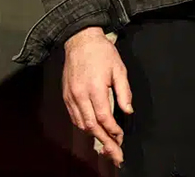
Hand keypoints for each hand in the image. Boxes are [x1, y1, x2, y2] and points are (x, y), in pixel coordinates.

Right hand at [63, 27, 131, 166]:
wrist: (80, 39)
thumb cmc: (101, 53)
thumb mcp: (119, 69)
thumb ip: (124, 92)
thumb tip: (128, 111)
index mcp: (94, 88)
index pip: (104, 118)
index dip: (113, 131)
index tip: (121, 137)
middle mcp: (80, 94)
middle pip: (91, 126)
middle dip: (104, 142)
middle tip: (115, 155)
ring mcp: (71, 95)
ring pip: (81, 124)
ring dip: (94, 136)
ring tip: (106, 146)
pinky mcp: (66, 95)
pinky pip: (74, 117)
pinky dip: (84, 126)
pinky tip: (92, 131)